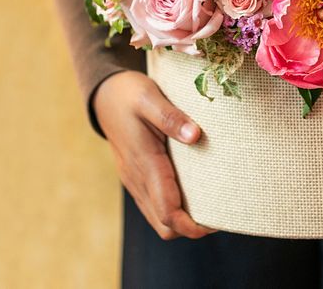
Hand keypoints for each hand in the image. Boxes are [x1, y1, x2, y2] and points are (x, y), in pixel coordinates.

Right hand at [93, 70, 215, 239]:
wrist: (104, 95)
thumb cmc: (129, 94)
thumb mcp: (150, 97)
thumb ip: (171, 117)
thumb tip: (195, 136)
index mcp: (145, 163)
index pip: (167, 212)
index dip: (192, 225)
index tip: (216, 222)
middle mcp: (137, 179)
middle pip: (164, 225)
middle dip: (190, 228)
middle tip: (219, 212)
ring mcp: (134, 180)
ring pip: (157, 218)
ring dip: (182, 220)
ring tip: (210, 204)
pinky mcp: (135, 177)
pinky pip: (153, 205)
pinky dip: (172, 208)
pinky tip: (191, 191)